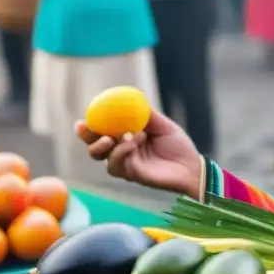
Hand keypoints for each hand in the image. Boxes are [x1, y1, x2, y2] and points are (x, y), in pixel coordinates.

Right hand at [76, 110, 202, 198]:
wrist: (191, 165)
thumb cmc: (177, 145)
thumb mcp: (161, 124)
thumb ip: (145, 114)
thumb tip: (132, 97)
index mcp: (124, 140)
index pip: (101, 134)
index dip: (88, 128)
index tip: (82, 120)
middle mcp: (122, 154)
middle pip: (95, 149)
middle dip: (88, 138)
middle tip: (85, 127)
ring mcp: (126, 166)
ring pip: (104, 159)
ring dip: (108, 144)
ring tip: (121, 136)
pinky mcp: (133, 175)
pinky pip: (120, 164)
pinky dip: (124, 150)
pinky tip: (136, 141)